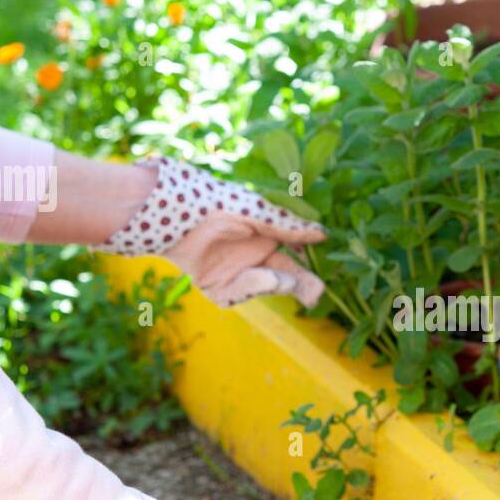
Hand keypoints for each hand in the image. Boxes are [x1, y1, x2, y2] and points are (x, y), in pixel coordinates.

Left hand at [99, 155, 324, 307]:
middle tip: (315, 294)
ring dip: (271, 284)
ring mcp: (234, 274)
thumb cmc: (219, 203)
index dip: (306, 273)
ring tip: (280, 279)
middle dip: (298, 287)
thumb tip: (323, 233)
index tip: (321, 285)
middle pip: (281, 280)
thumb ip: (288, 226)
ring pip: (260, 288)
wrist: (176, 212)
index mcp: (266, 239)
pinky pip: (235, 296)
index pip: (292, 260)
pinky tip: (252, 277)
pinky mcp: (215, 287)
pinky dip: (246, 288)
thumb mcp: (258, 213)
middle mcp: (252, 259)